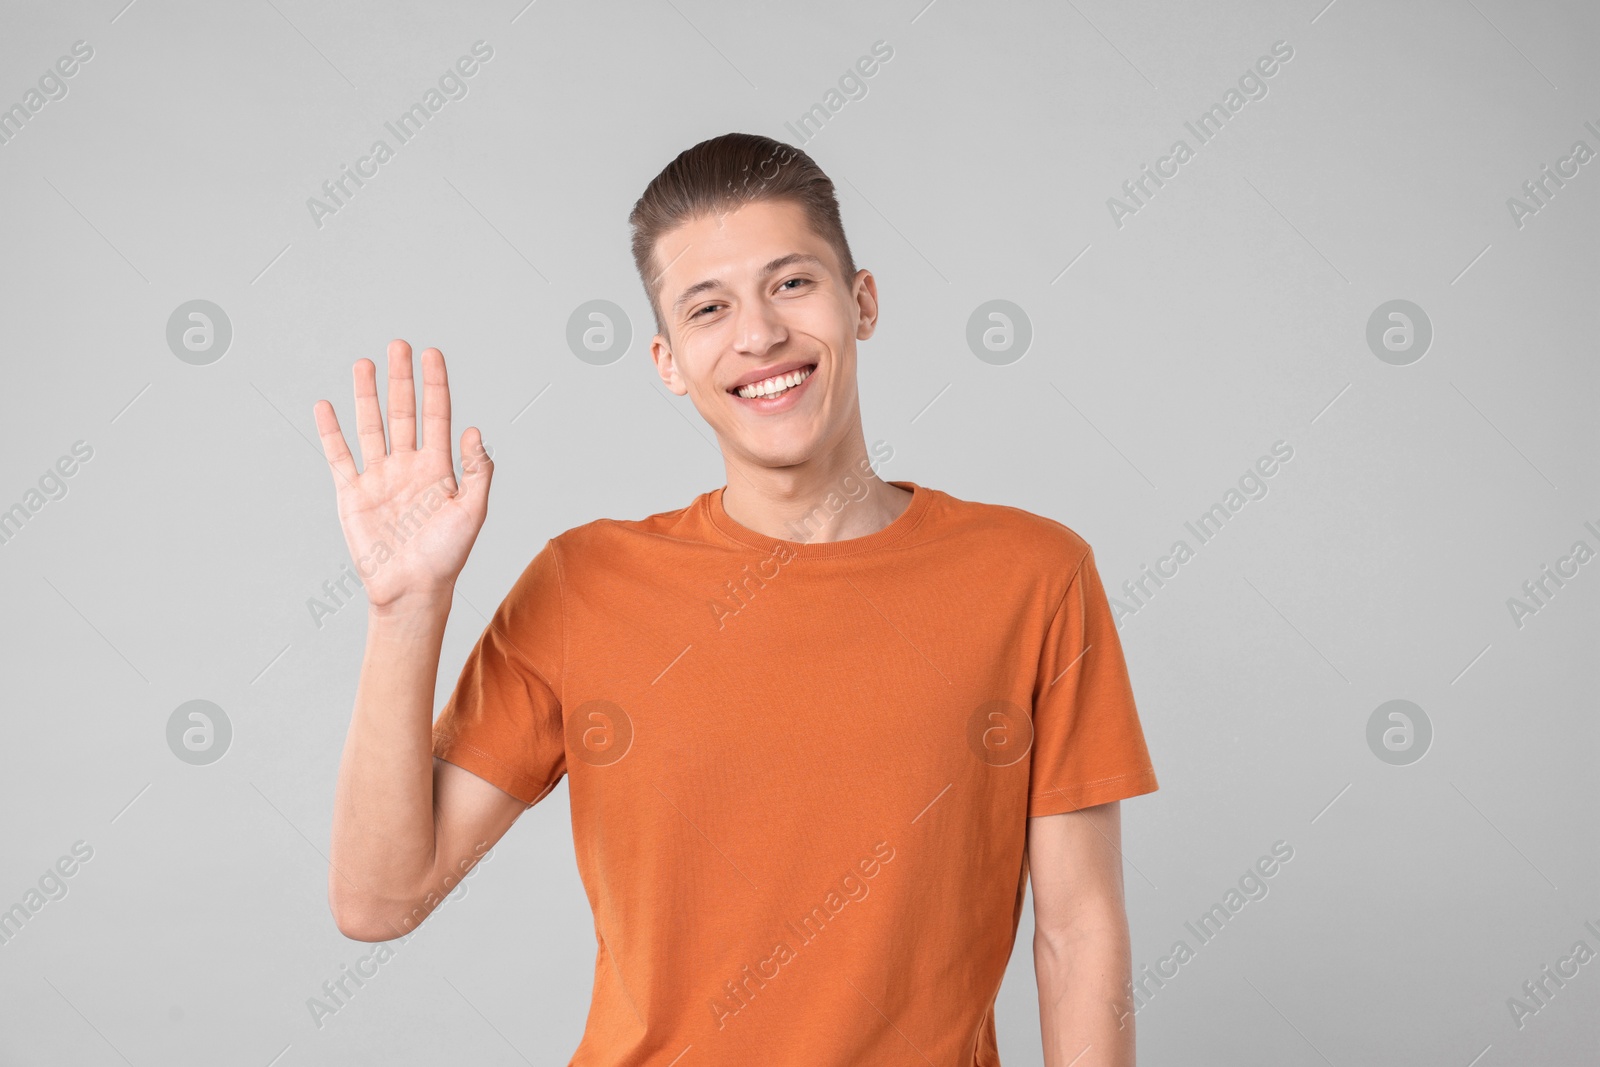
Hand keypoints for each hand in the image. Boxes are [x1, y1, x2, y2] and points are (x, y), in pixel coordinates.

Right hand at [312, 340, 492, 613]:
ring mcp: (379, 478)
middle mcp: (408, 467)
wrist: (412, 590)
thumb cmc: (446, 557)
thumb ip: (476, 472)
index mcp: (438, 468)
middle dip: (401, 379)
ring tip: (364, 363)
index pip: (437, 416)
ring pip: (371, 426)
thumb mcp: (472, 513)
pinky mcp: (352, 494)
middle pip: (402, 412)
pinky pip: (339, 457)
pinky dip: (331, 432)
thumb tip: (474, 431)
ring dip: (367, 395)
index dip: (434, 385)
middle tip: (398, 344)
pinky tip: (326, 406)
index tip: (431, 354)